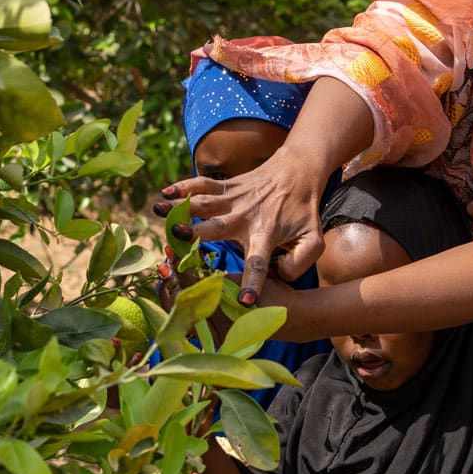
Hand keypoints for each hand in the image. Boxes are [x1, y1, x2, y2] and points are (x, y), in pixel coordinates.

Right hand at [155, 144, 327, 305]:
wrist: (298, 171)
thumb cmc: (303, 212)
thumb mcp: (313, 241)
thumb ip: (300, 263)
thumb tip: (277, 275)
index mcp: (266, 235)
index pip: (258, 264)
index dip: (251, 283)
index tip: (242, 302)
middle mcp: (246, 217)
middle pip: (217, 227)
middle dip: (197, 233)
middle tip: (177, 238)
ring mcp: (235, 199)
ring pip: (203, 203)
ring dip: (180, 207)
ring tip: (159, 211)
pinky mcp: (228, 186)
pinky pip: (203, 184)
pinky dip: (184, 186)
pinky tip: (166, 192)